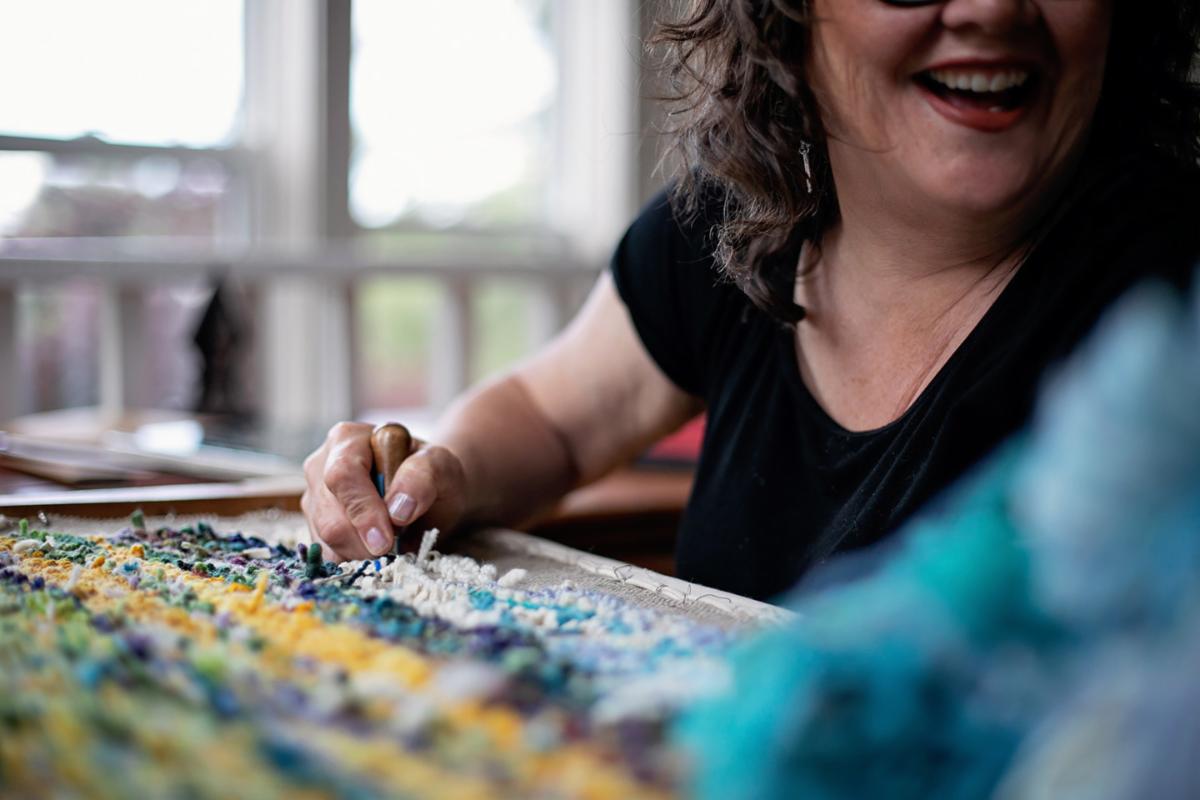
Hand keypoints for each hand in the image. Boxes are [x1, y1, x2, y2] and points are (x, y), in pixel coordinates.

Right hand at [301, 421, 468, 560]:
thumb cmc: (434, 475)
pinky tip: (376, 552)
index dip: (362, 510)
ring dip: (360, 552)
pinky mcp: (316, 527)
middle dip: (362, 540)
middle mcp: (322, 465)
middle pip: (328, 514)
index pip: (343, 475)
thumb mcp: (442, 467)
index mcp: (348, 439)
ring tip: (392, 544)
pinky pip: (326, 554)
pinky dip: (354, 561)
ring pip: (324, 539)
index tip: (385, 540)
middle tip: (395, 548)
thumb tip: (397, 509)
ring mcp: (315, 498)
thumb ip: (423, 477)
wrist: (431, 494)